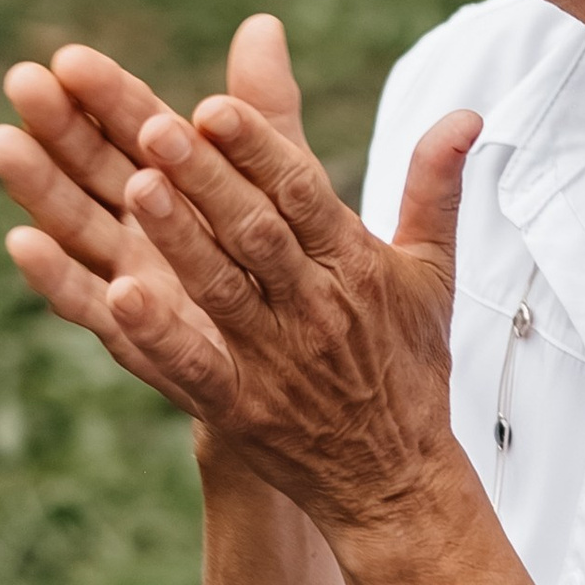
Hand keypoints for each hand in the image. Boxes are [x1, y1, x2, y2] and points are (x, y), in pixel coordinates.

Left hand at [0, 15, 480, 543]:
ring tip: (134, 186)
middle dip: (208, 178)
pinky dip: (161, 333)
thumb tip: (465, 114)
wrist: (398, 479)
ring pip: (223, 287)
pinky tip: (120, 295)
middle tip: (154, 125)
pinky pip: (197, 366)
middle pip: (256, 232)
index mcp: (356, 265)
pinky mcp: (242, 408)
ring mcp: (277, 359)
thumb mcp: (432, 273)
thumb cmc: (408, 365)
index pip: (304, 194)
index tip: (216, 105)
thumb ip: (436, 187)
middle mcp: (316, 306)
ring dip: (178, 238)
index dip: (260, 150)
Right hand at [0, 15, 301, 422]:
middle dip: (58, 124)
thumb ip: (266, 115)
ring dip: (38, 186)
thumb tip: (263, 22)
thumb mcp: (289, 183)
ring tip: (3, 143)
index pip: (138, 124)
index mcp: (179, 179)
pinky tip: (22, 243)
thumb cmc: (294, 261)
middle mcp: (142, 223)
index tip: (71, 57)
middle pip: (93, 165)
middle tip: (22, 79)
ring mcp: (132, 276)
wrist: (314, 367)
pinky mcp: (133, 337)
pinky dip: (56, 276)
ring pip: (76, 225)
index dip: (109, 93)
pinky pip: (86, 306)